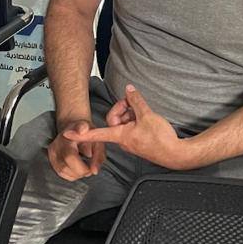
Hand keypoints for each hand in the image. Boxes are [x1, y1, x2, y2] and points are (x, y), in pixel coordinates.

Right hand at [47, 116, 104, 180]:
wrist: (74, 128)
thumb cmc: (87, 133)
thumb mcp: (97, 140)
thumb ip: (98, 155)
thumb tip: (94, 172)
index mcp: (69, 136)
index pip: (70, 156)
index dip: (81, 167)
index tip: (91, 169)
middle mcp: (57, 143)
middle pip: (65, 167)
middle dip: (80, 172)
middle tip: (90, 169)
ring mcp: (52, 151)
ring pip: (62, 171)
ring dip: (76, 174)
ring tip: (84, 167)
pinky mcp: (51, 158)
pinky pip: (61, 172)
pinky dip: (71, 174)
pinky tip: (77, 168)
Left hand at [66, 85, 190, 169]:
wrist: (175, 153)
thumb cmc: (160, 140)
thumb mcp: (147, 115)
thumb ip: (135, 101)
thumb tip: (128, 90)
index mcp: (121, 135)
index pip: (96, 134)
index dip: (81, 134)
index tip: (67, 135)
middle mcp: (123, 140)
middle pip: (114, 119)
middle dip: (122, 108)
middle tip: (133, 103)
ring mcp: (131, 140)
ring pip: (124, 121)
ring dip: (132, 113)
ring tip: (144, 112)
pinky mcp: (139, 140)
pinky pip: (132, 126)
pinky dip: (137, 119)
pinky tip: (147, 117)